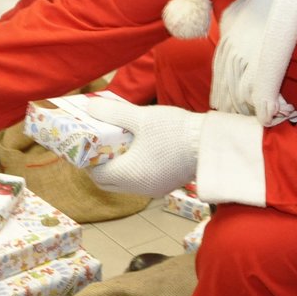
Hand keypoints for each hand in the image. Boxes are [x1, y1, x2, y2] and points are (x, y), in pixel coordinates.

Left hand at [83, 98, 203, 196]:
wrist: (210, 144)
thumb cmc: (174, 132)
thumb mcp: (140, 117)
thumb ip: (112, 113)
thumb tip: (90, 106)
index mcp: (128, 175)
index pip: (96, 174)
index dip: (87, 160)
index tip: (86, 144)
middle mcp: (138, 188)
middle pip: (108, 182)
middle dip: (100, 165)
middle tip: (100, 144)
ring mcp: (154, 189)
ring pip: (125, 183)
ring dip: (118, 167)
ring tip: (120, 145)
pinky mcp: (166, 185)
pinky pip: (141, 181)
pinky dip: (134, 169)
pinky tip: (140, 150)